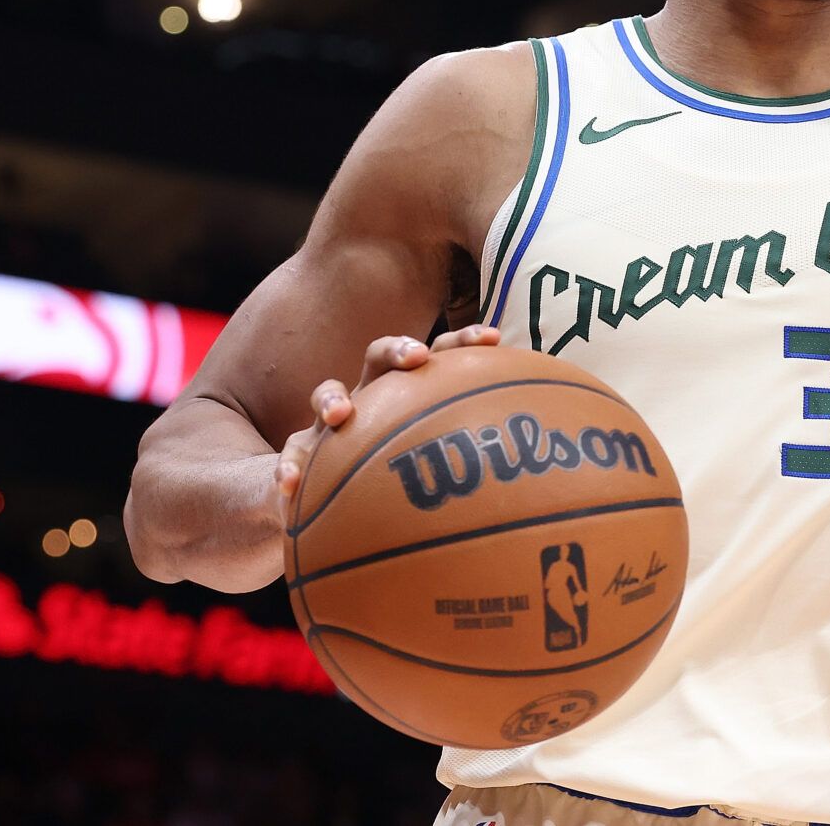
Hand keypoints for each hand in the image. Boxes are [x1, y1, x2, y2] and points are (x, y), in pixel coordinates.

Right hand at [274, 325, 499, 527]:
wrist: (321, 492)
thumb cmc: (394, 473)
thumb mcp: (432, 465)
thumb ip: (472, 462)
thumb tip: (543, 478)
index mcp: (406, 393)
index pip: (437, 356)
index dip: (463, 342)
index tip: (493, 338)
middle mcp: (370, 398)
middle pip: (381, 357)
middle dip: (399, 350)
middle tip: (417, 357)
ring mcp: (329, 424)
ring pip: (327, 393)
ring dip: (331, 399)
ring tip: (339, 414)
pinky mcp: (298, 456)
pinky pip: (287, 458)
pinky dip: (286, 470)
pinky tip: (289, 486)